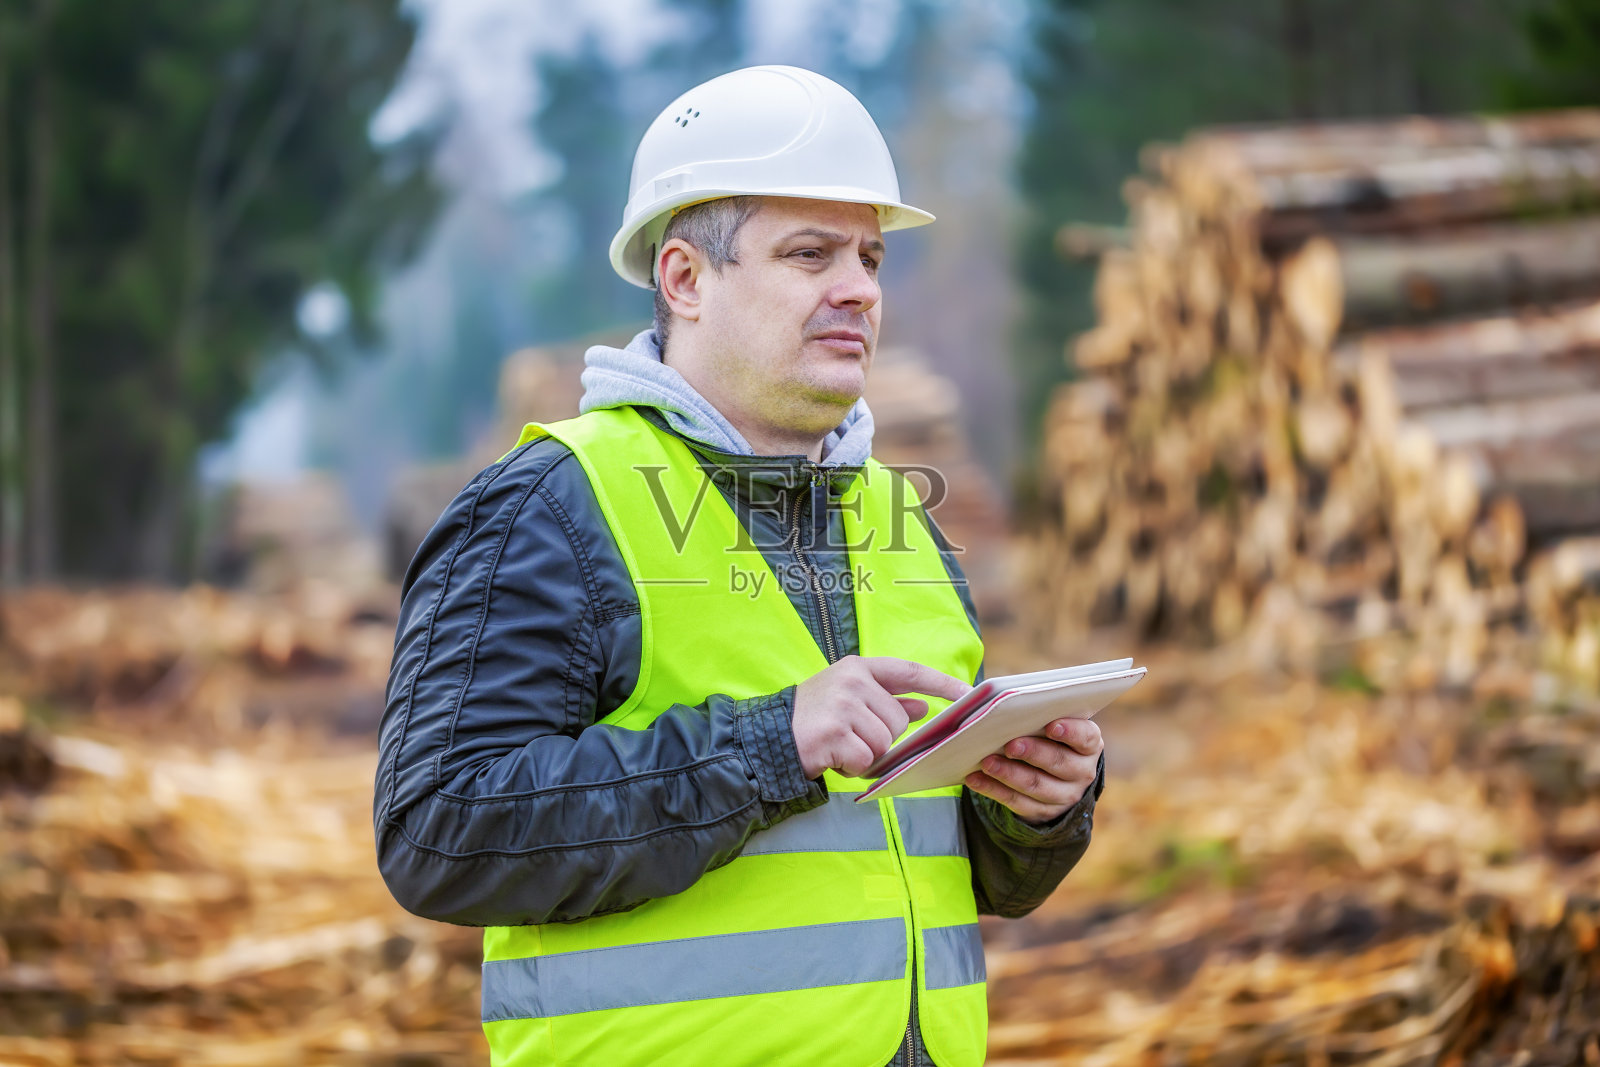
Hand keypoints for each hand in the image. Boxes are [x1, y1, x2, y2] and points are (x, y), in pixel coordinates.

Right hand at [792, 656, 970, 778]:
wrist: (768, 738)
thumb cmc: (813, 719)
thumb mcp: (848, 699)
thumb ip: (885, 700)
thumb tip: (923, 706)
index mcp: (858, 668)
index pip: (910, 671)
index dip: (941, 683)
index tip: (968, 692)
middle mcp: (852, 682)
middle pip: (898, 720)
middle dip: (881, 738)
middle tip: (851, 737)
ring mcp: (842, 706)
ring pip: (884, 743)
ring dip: (866, 755)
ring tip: (840, 747)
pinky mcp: (834, 734)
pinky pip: (866, 761)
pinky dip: (852, 767)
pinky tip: (833, 758)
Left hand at [965, 717, 1102, 823]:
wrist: (1054, 777)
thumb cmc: (1045, 736)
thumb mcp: (1047, 722)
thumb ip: (1028, 708)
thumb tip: (985, 692)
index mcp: (1088, 744)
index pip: (1085, 737)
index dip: (1070, 731)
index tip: (1050, 725)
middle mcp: (1082, 771)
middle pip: (1059, 762)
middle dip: (1033, 753)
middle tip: (1010, 745)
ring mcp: (1065, 795)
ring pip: (1037, 786)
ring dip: (1010, 774)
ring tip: (987, 762)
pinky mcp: (1043, 812)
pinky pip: (1017, 802)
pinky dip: (994, 790)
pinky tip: (975, 779)